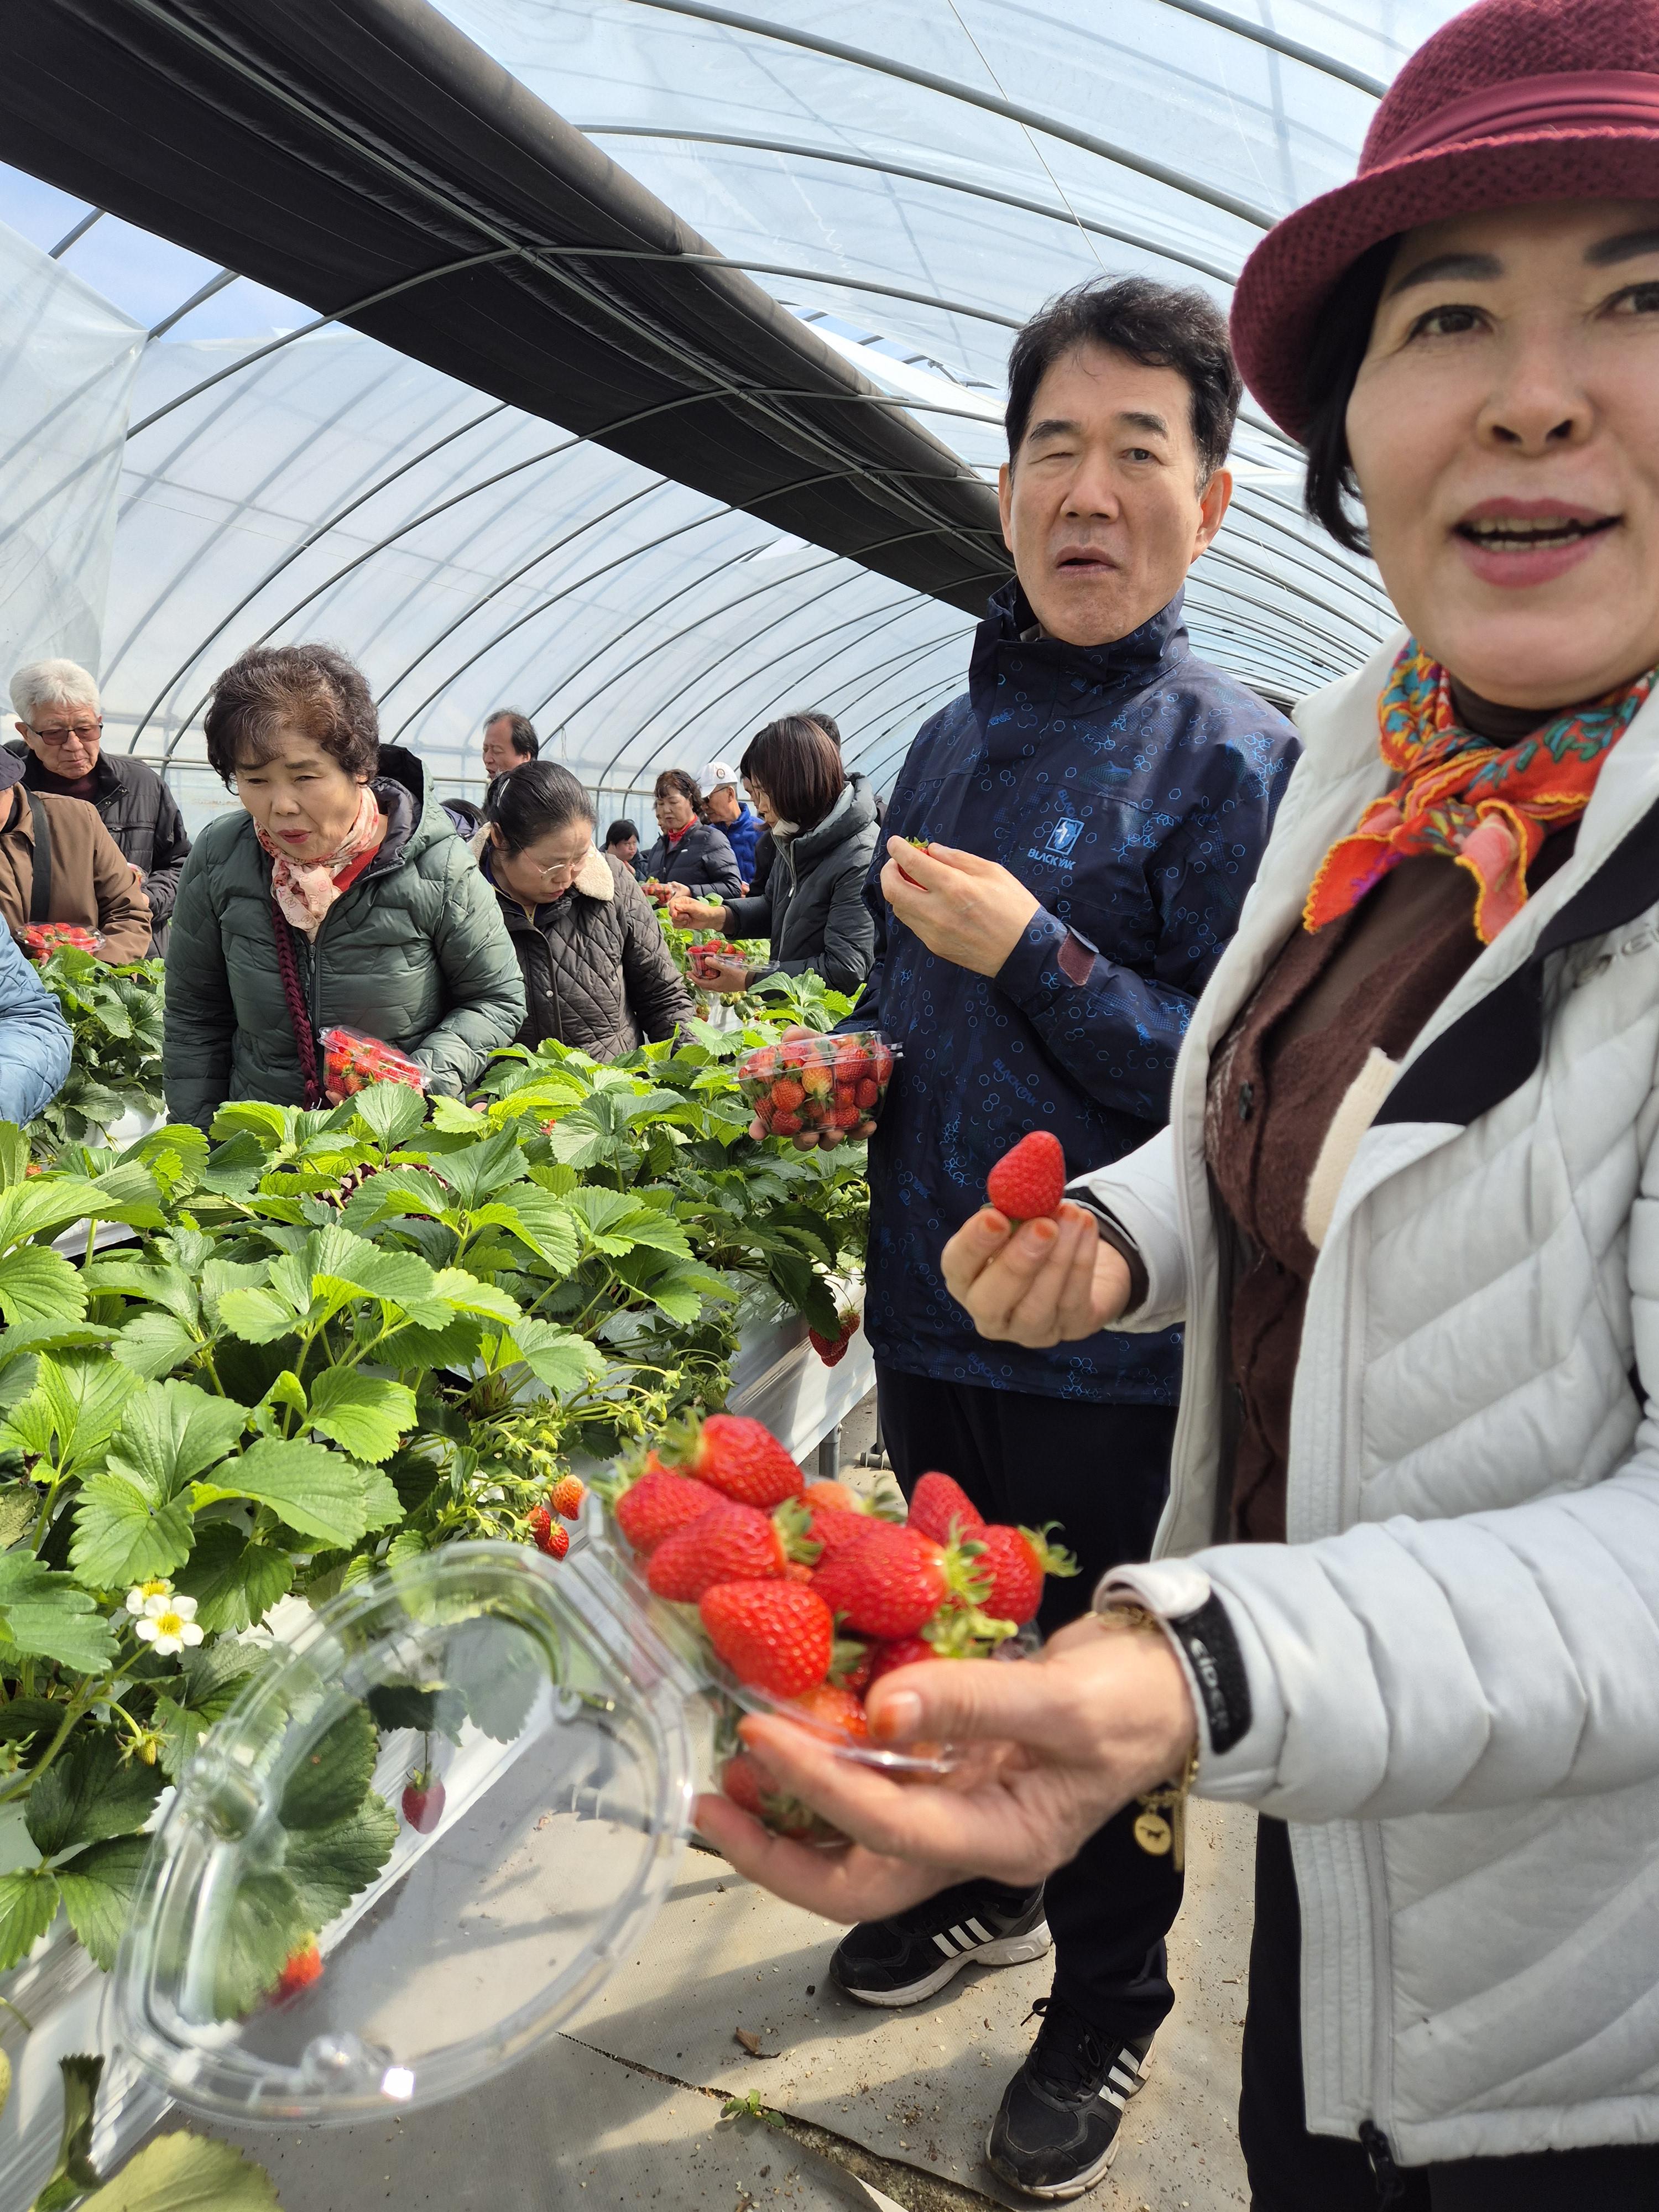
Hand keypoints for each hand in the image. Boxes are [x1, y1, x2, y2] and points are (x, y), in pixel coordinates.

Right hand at [669, 894, 724, 928]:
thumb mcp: (694, 908)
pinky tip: (687, 923)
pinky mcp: (681, 922)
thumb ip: (684, 907)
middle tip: (687, 916)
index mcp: (682, 901)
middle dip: (678, 917)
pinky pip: (675, 925)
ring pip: (673, 920)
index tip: (675, 914)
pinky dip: (680, 926)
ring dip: (681, 921)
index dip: (672, 909)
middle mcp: (680, 907)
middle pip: (671, 913)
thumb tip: (675, 906)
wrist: (709, 919)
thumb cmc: (704, 911)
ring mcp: (680, 915)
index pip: (671, 904)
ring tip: (689, 919)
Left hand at [694, 1619, 1196, 1921]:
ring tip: (728, 1780)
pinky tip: (788, 1738)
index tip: (759, 1737)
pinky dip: (826, 1773)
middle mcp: (972, 1841)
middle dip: (776, 1854)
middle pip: (858, 1881)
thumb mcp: (1065, 1701)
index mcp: (1005, 1841)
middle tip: (709, 1806)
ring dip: (788, 1821)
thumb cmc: (1133, 1696)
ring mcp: (960, 1811)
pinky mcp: (952, 1773)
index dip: (817, 1788)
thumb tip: (882, 1709)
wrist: (1170, 1678)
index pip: (890, 1830)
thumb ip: (974, 1703)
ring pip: (856, 1846)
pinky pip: (875, 1791)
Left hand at [695, 955, 749, 994]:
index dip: (693, 978)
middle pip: (703, 985)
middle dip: (697, 979)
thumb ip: (715, 964)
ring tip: (701, 972)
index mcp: (715, 985)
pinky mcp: (726, 986)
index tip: (687, 972)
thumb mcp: (726, 969)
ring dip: (704, 979)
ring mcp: (722, 987)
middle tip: (693, 972)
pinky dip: (710, 979)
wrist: (749, 982)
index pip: (700, 982)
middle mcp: (717, 988)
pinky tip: (713, 973)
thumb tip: (706, 959)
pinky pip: (715, 983)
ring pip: (709, 985)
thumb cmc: (738, 976)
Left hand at [878, 839, 1038, 977]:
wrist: (1024, 952)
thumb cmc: (1014, 907)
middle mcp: (937, 911)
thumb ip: (958, 859)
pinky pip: (913, 923)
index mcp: (954, 887)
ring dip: (899, 891)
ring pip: (898, 908)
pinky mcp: (935, 946)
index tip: (895, 843)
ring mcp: (933, 932)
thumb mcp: (993, 872)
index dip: (898, 849)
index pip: (911, 863)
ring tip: (913, 881)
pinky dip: (912, 908)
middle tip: (898, 863)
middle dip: (888, 871)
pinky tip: (926, 901)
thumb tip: (932, 850)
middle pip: (892, 889)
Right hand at [941, 1199, 1131, 1344]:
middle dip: (1016, 1263)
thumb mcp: (1022, 1213)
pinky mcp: (1068, 1331)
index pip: (957, 1267)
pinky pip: (1073, 1303)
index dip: (974, 1245)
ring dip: (1058, 1258)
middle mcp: (990, 1313)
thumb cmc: (1035, 1233)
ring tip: (1072, 1215)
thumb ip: (1018, 1197)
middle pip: (989, 1302)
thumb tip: (1033, 1157)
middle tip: (1042, 1226)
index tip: (995, 1217)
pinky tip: (1086, 1228)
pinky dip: (1082, 1262)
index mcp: (966, 1278)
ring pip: (1037, 1307)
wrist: (1078, 1261)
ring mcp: (1029, 1331)